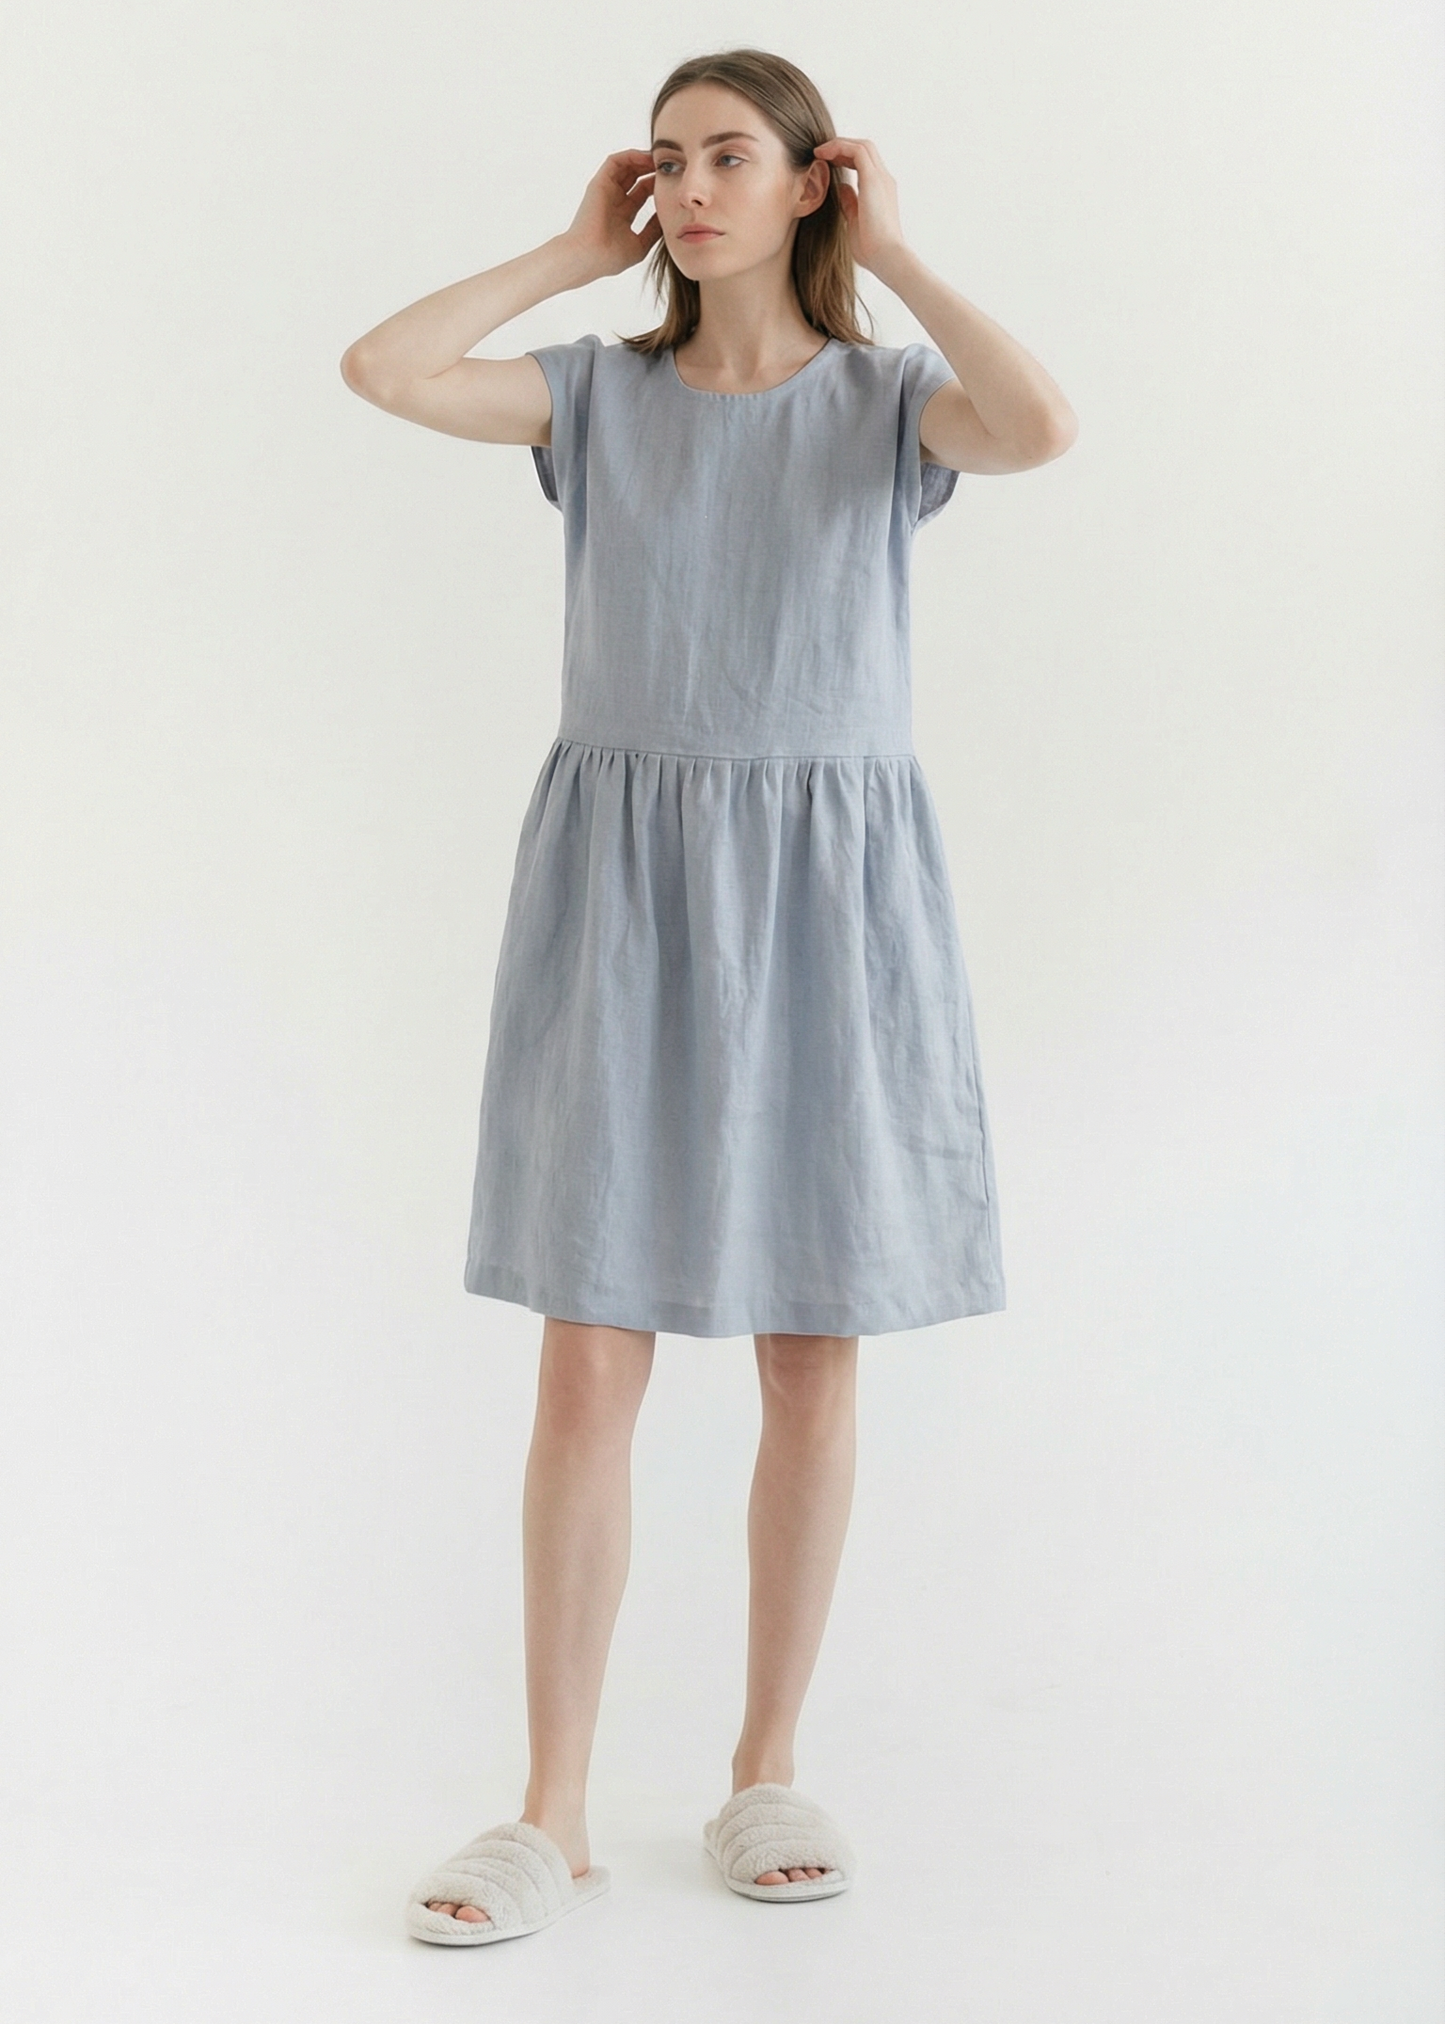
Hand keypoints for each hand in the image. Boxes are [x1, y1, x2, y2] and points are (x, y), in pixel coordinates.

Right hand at [560, 150, 663, 278]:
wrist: (588, 257)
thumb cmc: (610, 257)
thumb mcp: (640, 245)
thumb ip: (653, 231)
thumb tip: (668, 218)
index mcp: (622, 215)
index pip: (642, 193)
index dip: (657, 186)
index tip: (674, 183)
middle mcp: (614, 200)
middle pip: (636, 177)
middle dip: (652, 170)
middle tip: (669, 166)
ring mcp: (606, 191)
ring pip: (626, 167)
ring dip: (643, 160)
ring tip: (660, 158)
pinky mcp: (599, 183)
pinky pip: (615, 161)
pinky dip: (631, 156)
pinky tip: (646, 157)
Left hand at [811, 136, 907, 276]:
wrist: (887, 257)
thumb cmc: (872, 249)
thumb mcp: (855, 221)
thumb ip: (850, 203)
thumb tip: (841, 188)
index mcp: (880, 190)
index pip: (864, 162)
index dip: (845, 157)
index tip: (826, 163)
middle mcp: (883, 180)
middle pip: (864, 149)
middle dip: (841, 147)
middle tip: (820, 153)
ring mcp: (881, 178)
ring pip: (862, 146)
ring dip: (839, 144)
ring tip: (819, 152)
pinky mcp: (874, 179)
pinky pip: (857, 151)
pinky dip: (839, 148)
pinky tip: (823, 155)